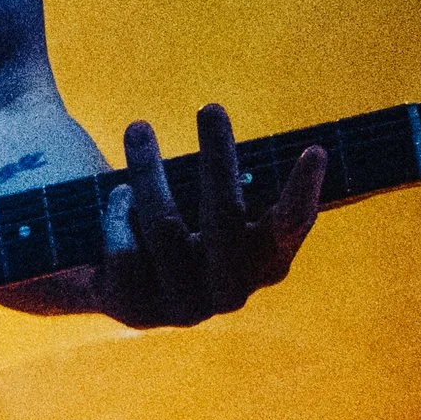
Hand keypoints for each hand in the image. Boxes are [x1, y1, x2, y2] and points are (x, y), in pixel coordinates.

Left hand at [91, 105, 323, 330]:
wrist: (105, 272)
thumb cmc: (174, 215)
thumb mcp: (206, 198)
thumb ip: (233, 177)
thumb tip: (234, 121)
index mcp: (263, 263)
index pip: (289, 227)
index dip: (303, 192)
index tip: (314, 151)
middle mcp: (231, 293)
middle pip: (225, 217)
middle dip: (218, 158)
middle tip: (211, 108)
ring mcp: (184, 308)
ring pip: (165, 227)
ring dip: (149, 169)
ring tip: (138, 130)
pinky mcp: (136, 312)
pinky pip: (125, 250)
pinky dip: (117, 212)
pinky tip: (117, 197)